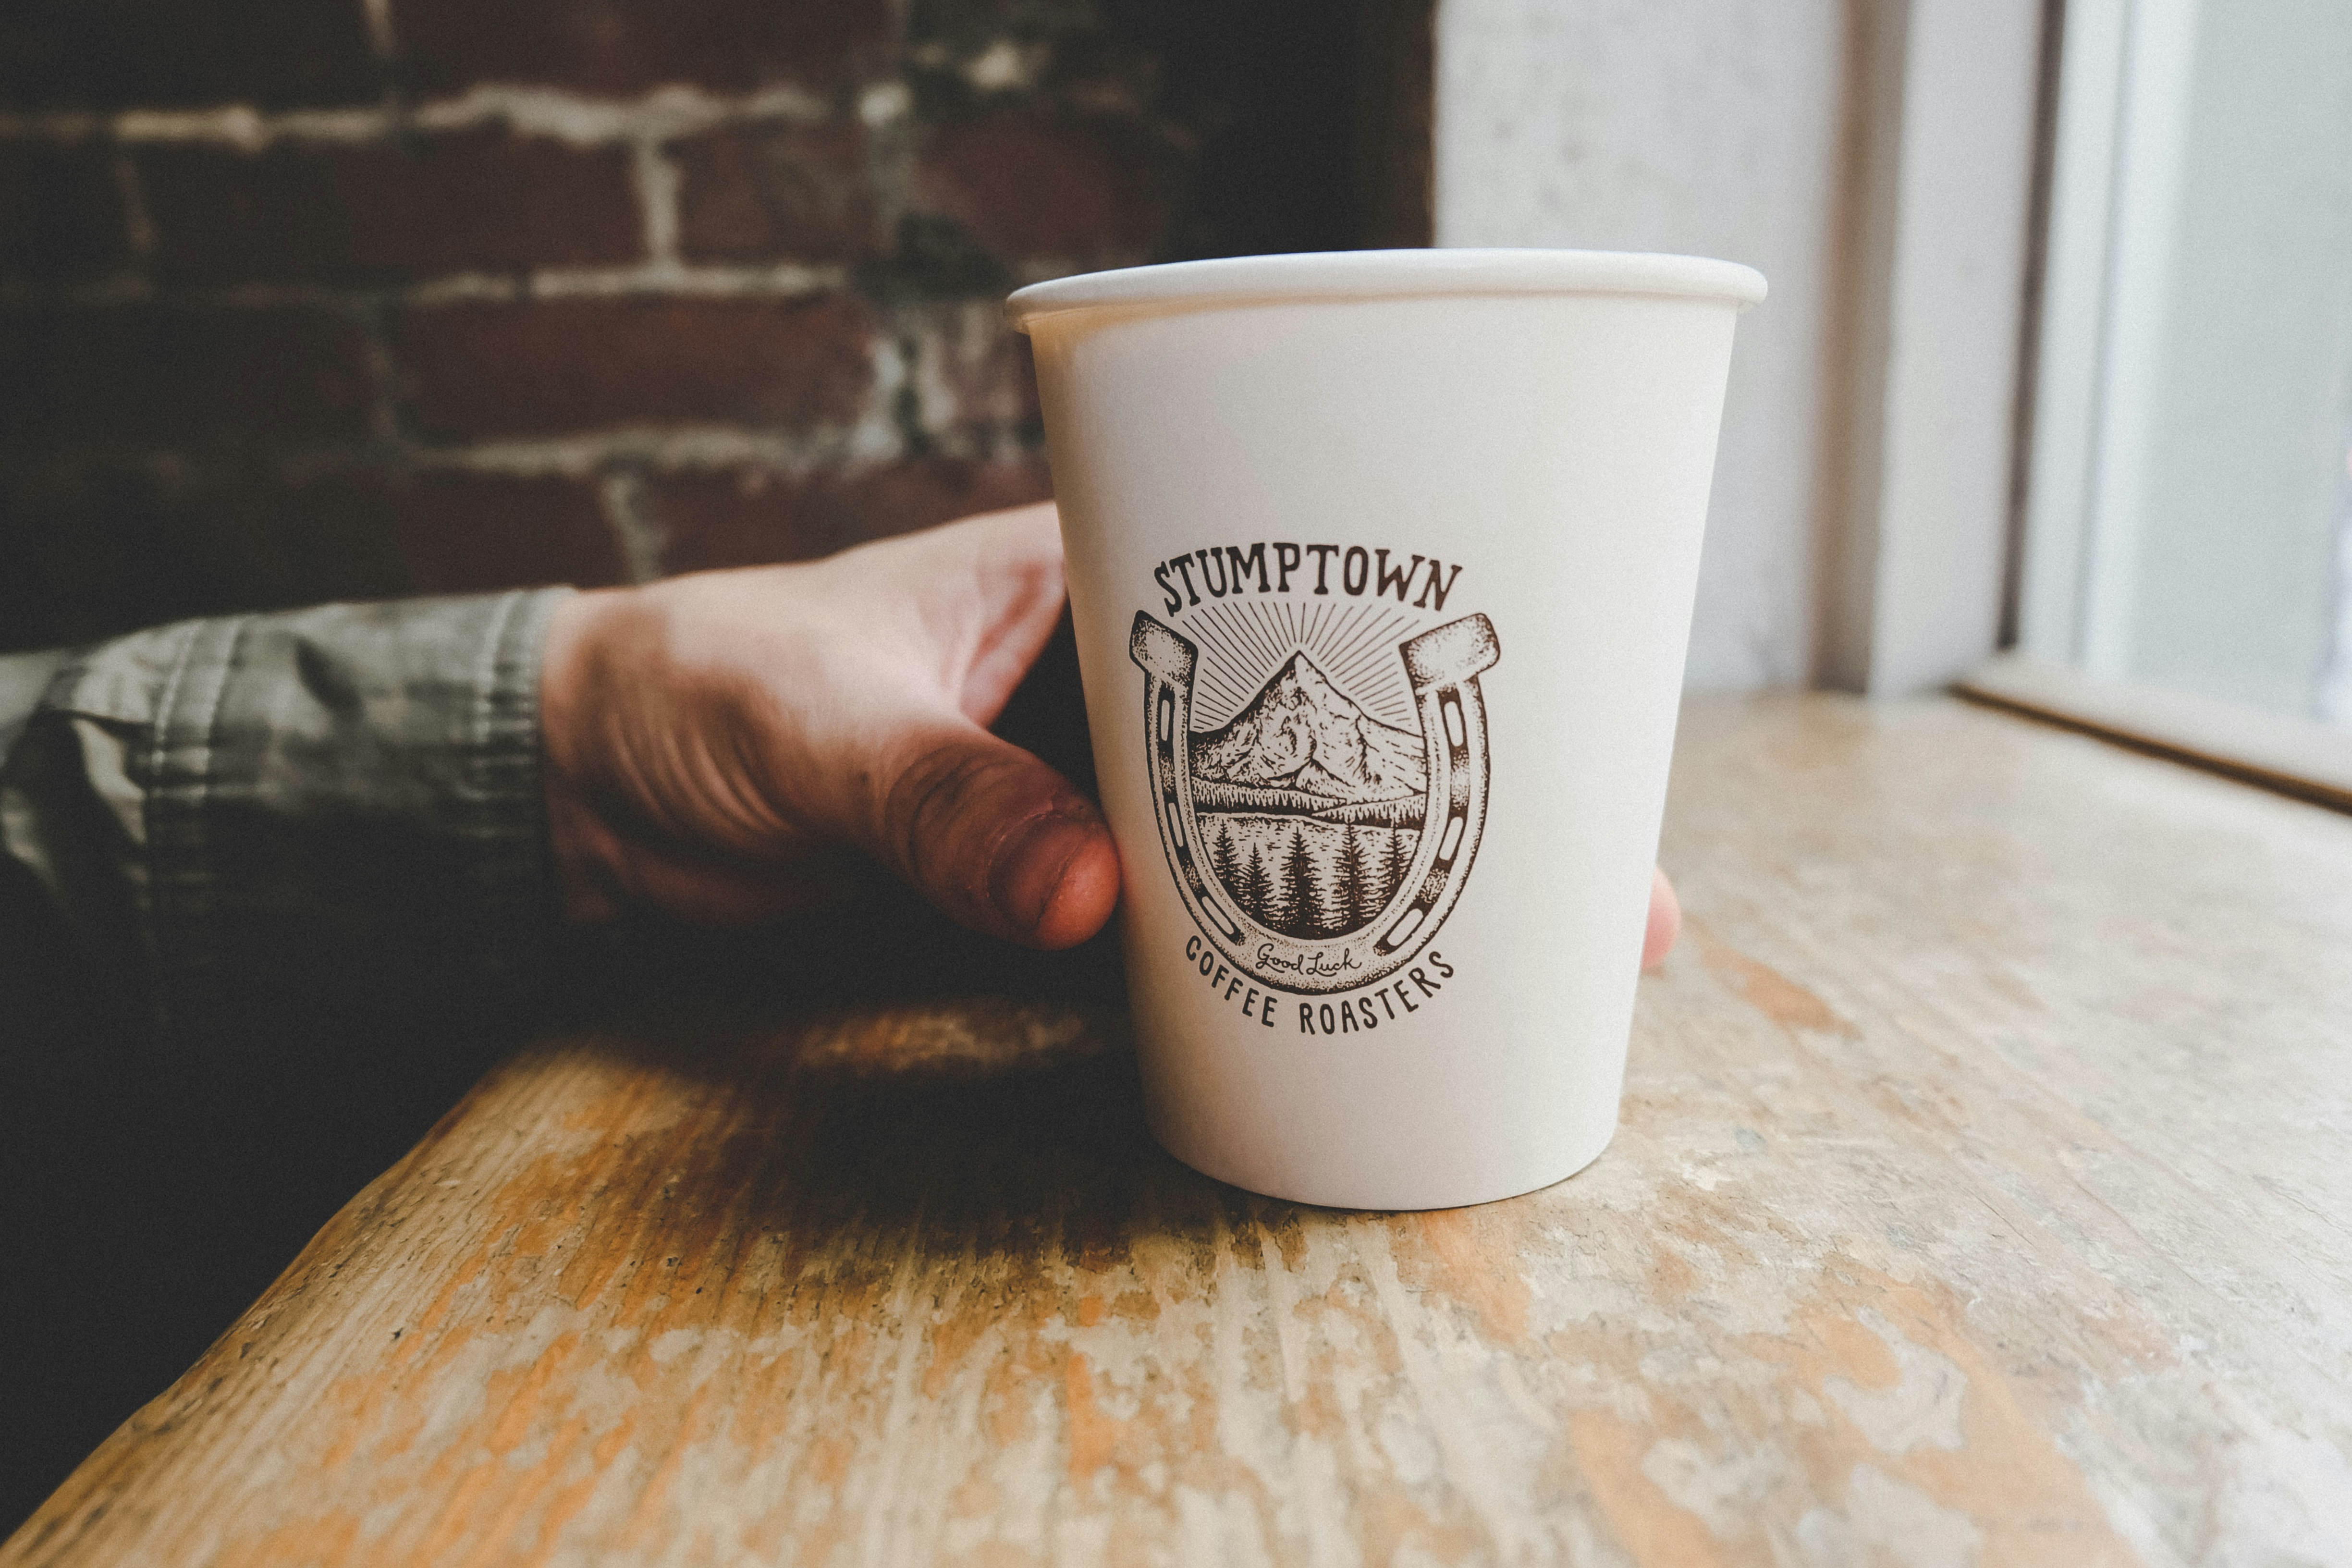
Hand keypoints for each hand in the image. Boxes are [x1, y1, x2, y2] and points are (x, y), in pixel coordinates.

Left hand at [540, 503, 1684, 964]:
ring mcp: (1100, 799)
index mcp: (1097, 576)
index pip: (1307, 587)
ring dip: (1395, 906)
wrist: (586, 797)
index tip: (1570, 726)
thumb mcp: (813, 725)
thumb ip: (941, 805)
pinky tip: (1367, 1032)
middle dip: (1471, 805)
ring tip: (1545, 982)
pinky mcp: (1056, 904)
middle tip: (1620, 908)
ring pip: (1282, 849)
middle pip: (1336, 737)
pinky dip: (1271, 983)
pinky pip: (1191, 945)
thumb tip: (1097, 905)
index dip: (1444, 651)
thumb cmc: (693, 695)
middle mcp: (1125, 684)